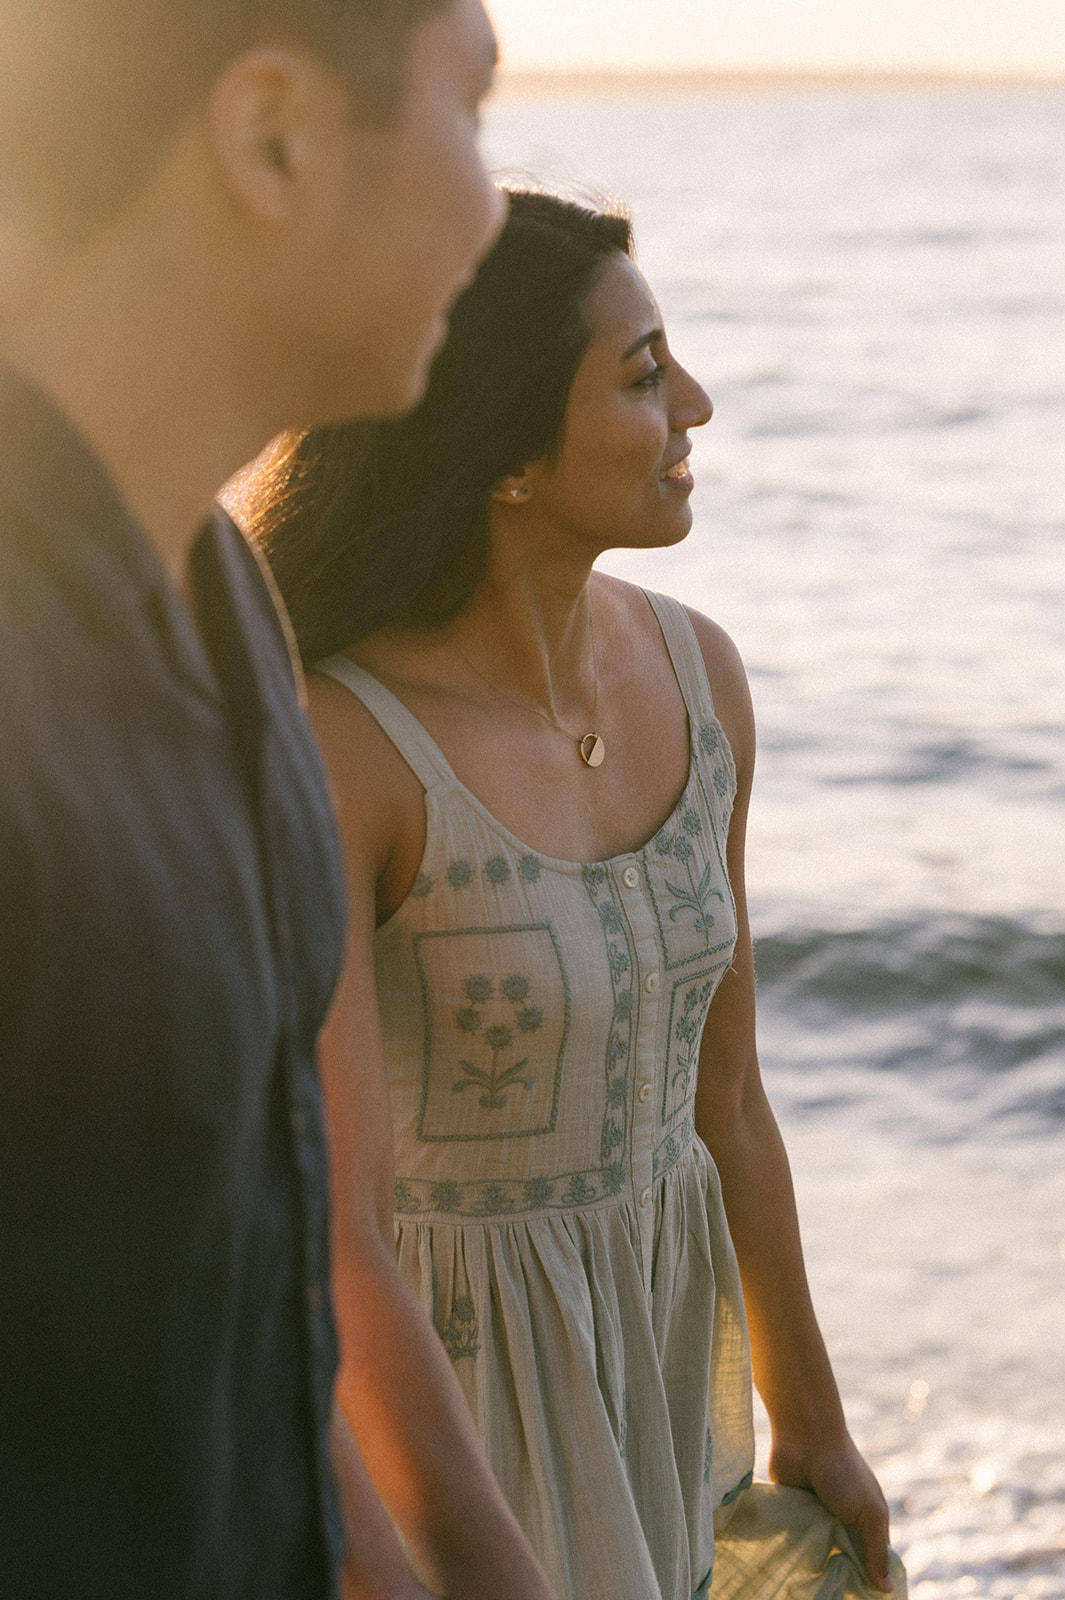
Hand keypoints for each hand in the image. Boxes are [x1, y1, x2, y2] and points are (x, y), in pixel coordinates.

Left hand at [769, 1431, 892, 1593]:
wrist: (804, 1436)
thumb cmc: (842, 1472)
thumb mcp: (868, 1512)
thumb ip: (876, 1551)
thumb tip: (887, 1590)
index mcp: (867, 1523)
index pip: (871, 1564)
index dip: (869, 1582)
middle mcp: (843, 1523)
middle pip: (843, 1563)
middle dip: (838, 1578)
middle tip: (829, 1597)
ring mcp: (817, 1520)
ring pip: (817, 1556)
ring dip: (814, 1567)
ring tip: (807, 1588)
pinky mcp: (793, 1515)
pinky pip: (794, 1542)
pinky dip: (793, 1553)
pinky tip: (789, 1570)